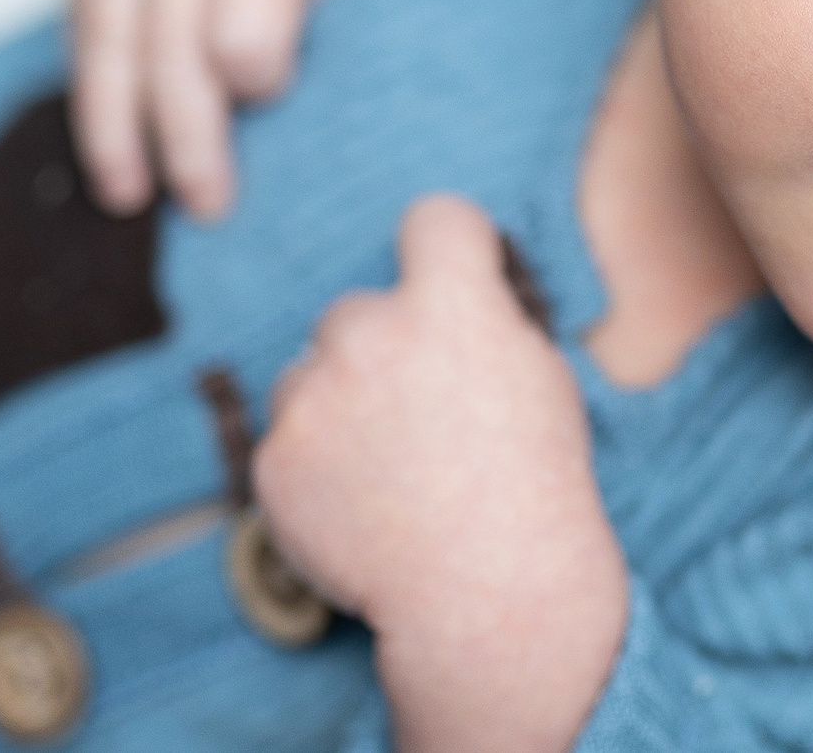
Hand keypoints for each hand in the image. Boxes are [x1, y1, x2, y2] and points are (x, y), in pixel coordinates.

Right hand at [71, 0, 359, 217]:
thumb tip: (289, 82)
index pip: (244, 36)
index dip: (260, 79)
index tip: (273, 94)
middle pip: (174, 63)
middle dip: (191, 146)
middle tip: (212, 207)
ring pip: (111, 56)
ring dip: (118, 135)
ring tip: (131, 197)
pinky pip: (82, 28)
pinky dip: (89, 87)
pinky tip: (102, 137)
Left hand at [256, 197, 628, 752]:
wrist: (489, 595)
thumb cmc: (532, 486)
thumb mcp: (538, 375)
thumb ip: (486, 318)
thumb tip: (456, 286)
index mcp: (450, 305)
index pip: (434, 217)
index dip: (448, 244)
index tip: (451, 273)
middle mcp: (370, 334)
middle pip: (357, 308)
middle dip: (382, 349)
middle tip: (420, 416)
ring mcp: (313, 397)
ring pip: (310, 373)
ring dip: (339, 405)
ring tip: (391, 471)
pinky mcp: (273, 459)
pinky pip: (287, 437)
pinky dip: (315, 465)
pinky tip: (362, 506)